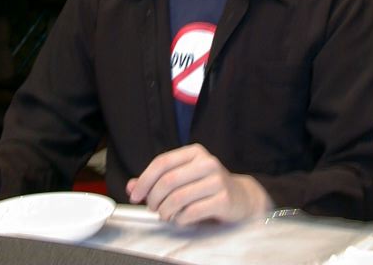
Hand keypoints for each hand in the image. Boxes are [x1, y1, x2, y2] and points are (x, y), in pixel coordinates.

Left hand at [126, 143, 271, 224]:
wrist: (241, 197)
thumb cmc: (208, 186)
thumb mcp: (184, 177)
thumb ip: (157, 180)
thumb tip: (131, 186)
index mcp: (194, 152)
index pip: (162, 162)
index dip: (144, 180)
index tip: (135, 195)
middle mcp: (206, 162)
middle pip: (167, 181)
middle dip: (154, 199)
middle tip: (153, 208)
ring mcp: (216, 180)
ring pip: (177, 198)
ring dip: (166, 212)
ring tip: (167, 215)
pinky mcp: (223, 199)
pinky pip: (190, 213)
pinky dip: (180, 220)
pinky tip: (182, 219)